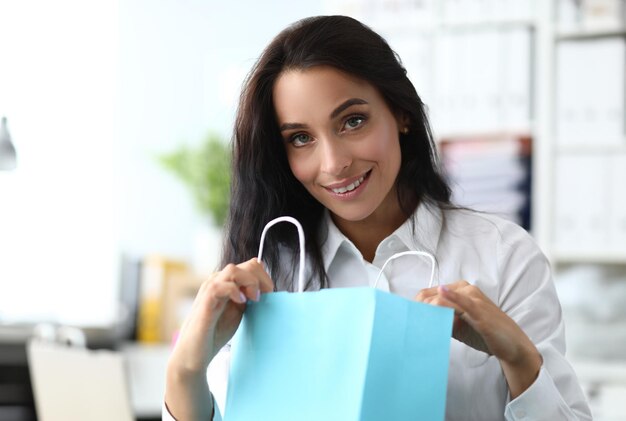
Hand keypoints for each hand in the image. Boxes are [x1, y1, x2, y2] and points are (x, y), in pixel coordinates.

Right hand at [170, 258, 273, 374]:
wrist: (193, 354)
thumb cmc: (214, 333)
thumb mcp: (238, 310)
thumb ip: (248, 296)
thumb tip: (264, 286)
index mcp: (227, 282)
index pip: (251, 265)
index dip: (264, 277)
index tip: (270, 294)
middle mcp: (218, 281)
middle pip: (247, 265)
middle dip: (262, 280)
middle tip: (265, 298)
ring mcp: (210, 290)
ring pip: (233, 270)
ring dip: (250, 282)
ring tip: (254, 299)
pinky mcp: (205, 302)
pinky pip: (220, 286)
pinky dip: (234, 291)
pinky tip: (241, 303)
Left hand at [414, 280, 541, 397]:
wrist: (512, 345)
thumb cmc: (484, 333)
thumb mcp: (458, 324)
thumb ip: (441, 319)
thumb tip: (420, 321)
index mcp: (460, 290)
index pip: (428, 293)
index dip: (415, 306)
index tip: (408, 320)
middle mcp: (466, 289)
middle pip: (430, 294)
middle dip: (418, 309)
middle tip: (411, 325)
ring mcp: (473, 298)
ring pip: (441, 299)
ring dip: (426, 312)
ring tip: (419, 326)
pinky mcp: (479, 311)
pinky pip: (460, 303)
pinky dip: (447, 301)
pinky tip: (437, 301)